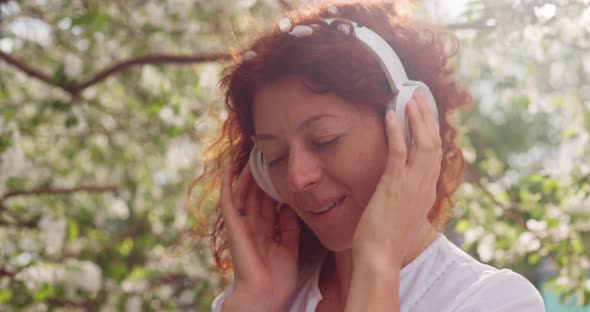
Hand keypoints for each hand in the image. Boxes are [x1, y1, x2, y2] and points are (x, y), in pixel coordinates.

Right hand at [219, 164, 300, 310]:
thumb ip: (289, 227)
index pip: (268, 201)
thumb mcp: (290, 247)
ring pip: (242, 193)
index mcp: (265, 230)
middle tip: (265, 153)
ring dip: (245, 174)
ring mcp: (241, 224)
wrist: (266, 294)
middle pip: (256, 193)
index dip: (272, 184)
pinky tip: (230, 167)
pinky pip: (229, 200)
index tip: (278, 166)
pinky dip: (227, 183)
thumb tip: (290, 206)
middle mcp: (252, 224)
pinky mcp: (234, 225)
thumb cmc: (278, 277)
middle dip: (259, 174)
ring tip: (251, 154)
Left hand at [351, 92, 441, 268]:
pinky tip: (389, 115)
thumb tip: (405, 190)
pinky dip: (396, 132)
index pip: (435, 155)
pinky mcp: (395, 186)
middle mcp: (425, 186)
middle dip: (428, 117)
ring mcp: (412, 186)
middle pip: (435, 143)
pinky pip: (399, 152)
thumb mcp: (404, 216)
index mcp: (427, 192)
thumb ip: (408, 199)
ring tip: (410, 99)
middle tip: (420, 97)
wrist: (380, 258)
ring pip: (423, 143)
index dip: (432, 131)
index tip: (426, 114)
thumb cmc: (387, 240)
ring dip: (417, 118)